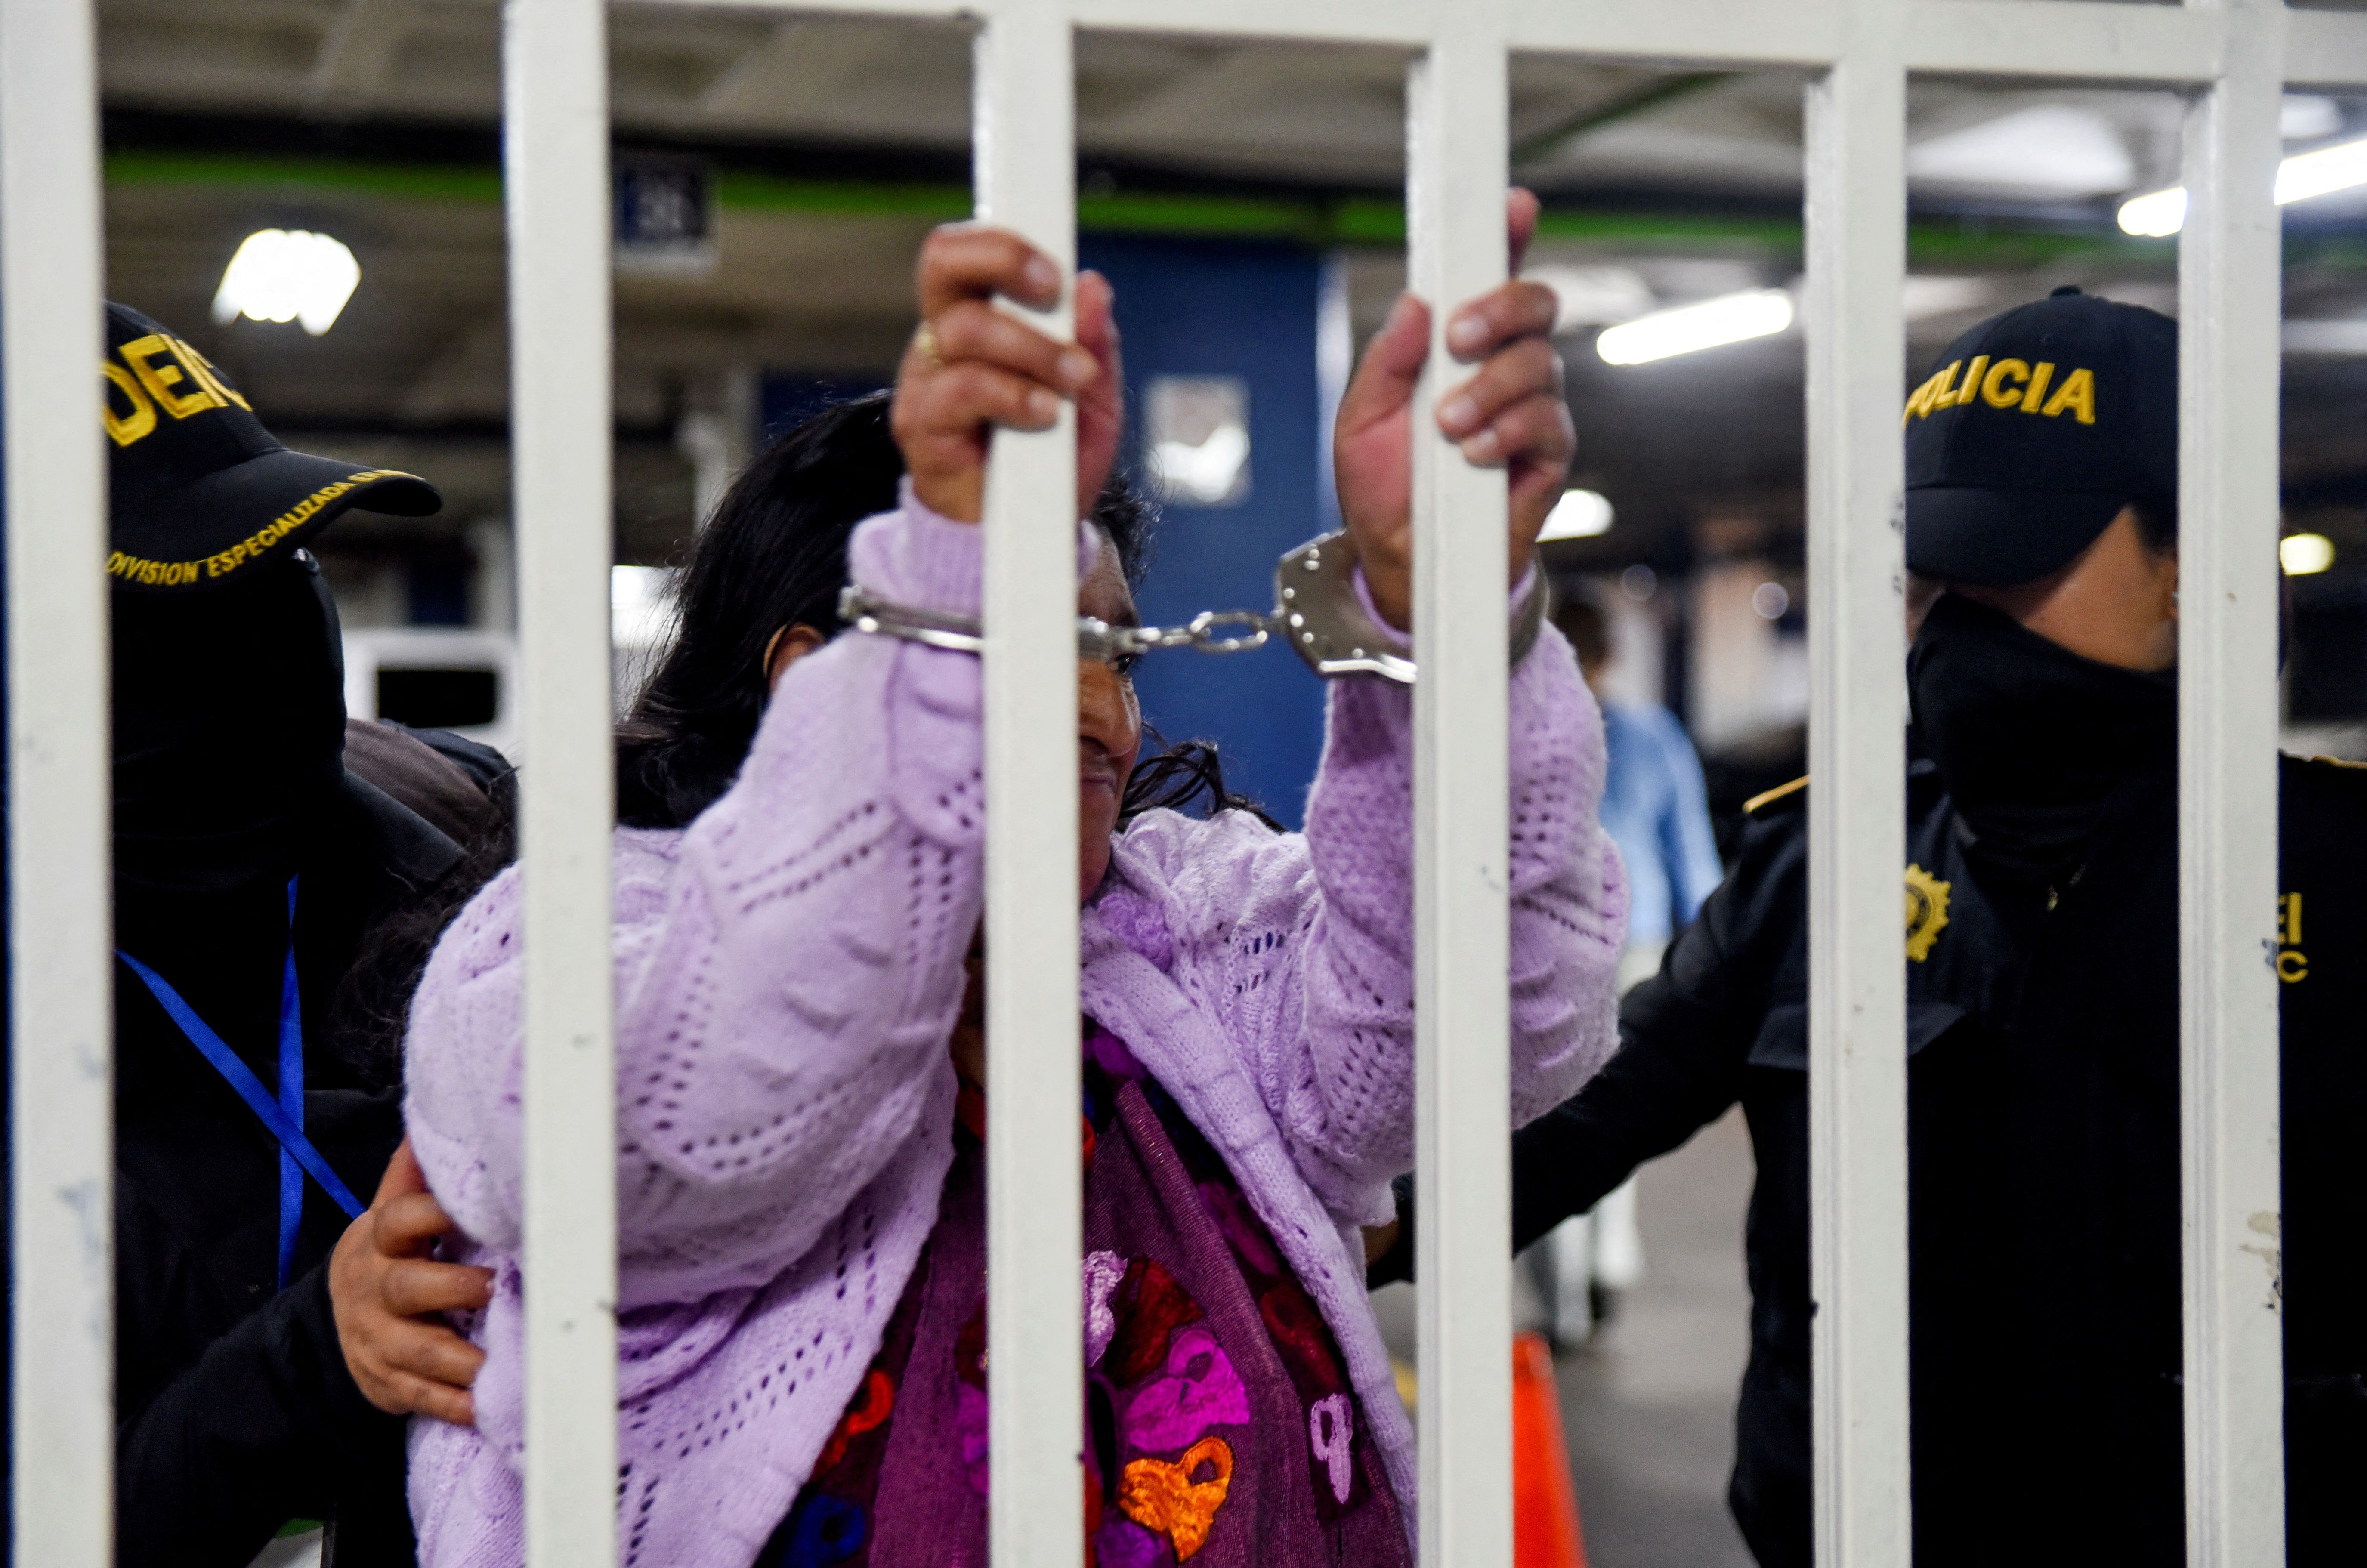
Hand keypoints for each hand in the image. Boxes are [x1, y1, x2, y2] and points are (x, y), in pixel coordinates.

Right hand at [329, 1138, 491, 1426]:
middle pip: (406, 1288)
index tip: (469, 1209)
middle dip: (450, 1288)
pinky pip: (419, 1397)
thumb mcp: (388, 1215)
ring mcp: (377, 1340)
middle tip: (494, 1288)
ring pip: (415, 1351)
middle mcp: (375, 1290)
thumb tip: (428, 1123)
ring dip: (458, 1360)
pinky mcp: (386, 1382)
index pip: (399, 1220)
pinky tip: (484, 1409)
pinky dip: (452, 1405)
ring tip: (497, 1363)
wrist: (337, 1321)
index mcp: (380, 1242)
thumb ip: (411, 1177)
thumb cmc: (388, 1256)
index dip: (432, 1213)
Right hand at [891, 225, 1120, 524]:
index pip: (968, 253)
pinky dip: (1012, 395)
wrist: (1031, 531)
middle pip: (944, 263)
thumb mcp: (1091, 397)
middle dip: (1003, 262)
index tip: (1056, 267)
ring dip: (1033, 350)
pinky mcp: (920, 426)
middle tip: (1052, 289)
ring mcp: (926, 380)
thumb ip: (1093, 343)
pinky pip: (963, 390)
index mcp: (977, 317)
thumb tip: (1095, 286)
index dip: (1003, 241)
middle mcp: (942, 340)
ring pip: (967, 329)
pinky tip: (1044, 414)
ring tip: (1073, 381)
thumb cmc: (1053, 457)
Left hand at [1332, 189, 1572, 631]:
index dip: (1509, 235)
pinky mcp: (1549, 455)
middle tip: (1459, 338)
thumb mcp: (1362, 420)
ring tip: (1449, 427)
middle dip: (1503, 309)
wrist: (1400, 559)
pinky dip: (1506, 432)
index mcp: (1459, 347)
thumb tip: (1416, 303)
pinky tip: (1473, 454)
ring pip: (1541, 363)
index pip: (1493, 277)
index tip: (1513, 205)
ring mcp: (1533, 408)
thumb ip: (1387, 360)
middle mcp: (1504, 367)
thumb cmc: (1384, 485)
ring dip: (1491, 389)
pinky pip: (1548, 423)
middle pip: (1537, 304)